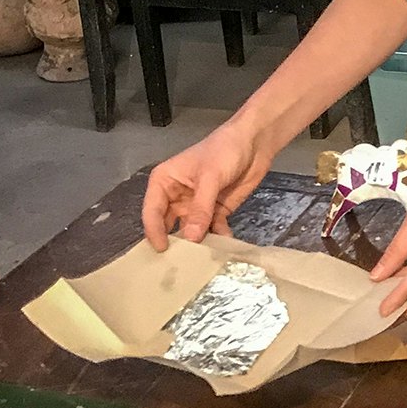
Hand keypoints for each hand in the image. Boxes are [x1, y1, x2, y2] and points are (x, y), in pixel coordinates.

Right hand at [142, 122, 269, 251]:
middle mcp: (176, 196)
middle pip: (168, 225)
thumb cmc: (224, 150)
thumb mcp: (210, 177)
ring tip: (202, 260)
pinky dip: (217, 238)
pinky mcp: (216, 211)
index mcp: (164, 182)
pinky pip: (212, 230)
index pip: (152, 211)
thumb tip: (191, 238)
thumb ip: (200, 208)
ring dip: (197, 243)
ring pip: (191, 231)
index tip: (162, 250)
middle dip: (174, 243)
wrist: (254, 142)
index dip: (154, 231)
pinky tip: (224, 245)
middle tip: (178, 265)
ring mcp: (196, 206)